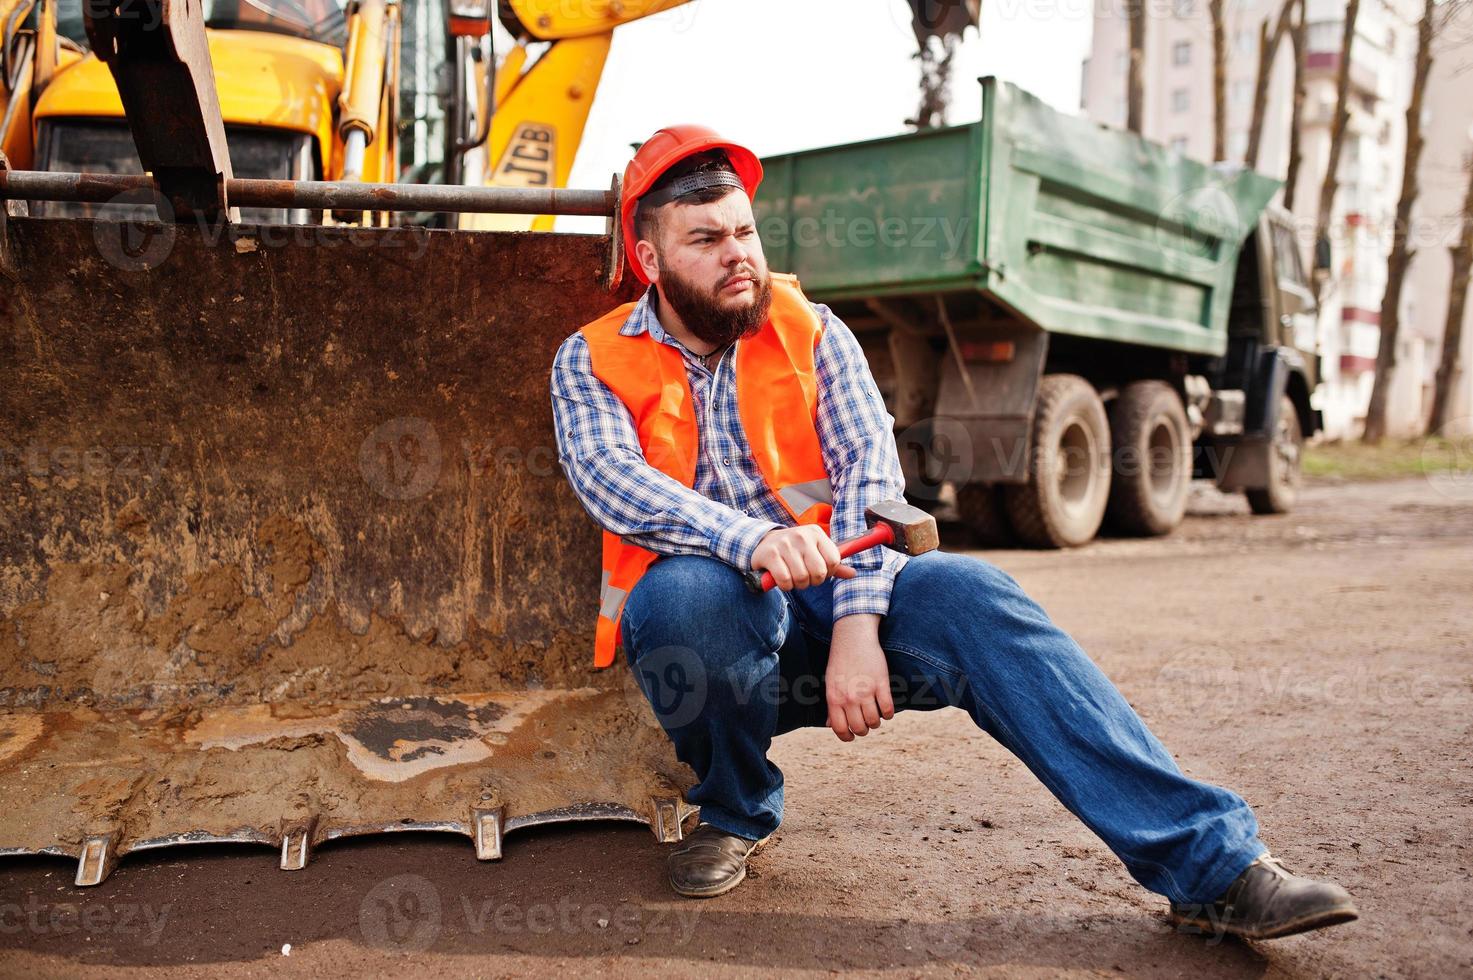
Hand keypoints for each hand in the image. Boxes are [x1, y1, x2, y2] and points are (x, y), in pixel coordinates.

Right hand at [751, 525, 856, 590]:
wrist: (764, 542)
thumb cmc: (795, 550)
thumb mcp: (815, 551)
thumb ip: (833, 564)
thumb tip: (853, 574)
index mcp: (816, 533)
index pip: (834, 560)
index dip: (828, 572)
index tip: (819, 572)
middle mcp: (802, 536)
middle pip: (819, 572)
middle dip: (813, 581)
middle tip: (806, 577)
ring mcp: (785, 544)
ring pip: (802, 578)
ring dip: (798, 585)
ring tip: (793, 577)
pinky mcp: (771, 554)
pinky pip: (785, 580)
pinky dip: (785, 585)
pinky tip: (782, 579)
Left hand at [825, 614, 894, 741]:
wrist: (853, 638)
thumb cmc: (840, 661)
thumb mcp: (830, 684)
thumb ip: (831, 705)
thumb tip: (829, 725)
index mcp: (834, 698)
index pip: (840, 728)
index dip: (847, 737)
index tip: (852, 736)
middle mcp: (849, 698)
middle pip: (859, 728)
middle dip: (864, 730)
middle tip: (866, 724)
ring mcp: (866, 691)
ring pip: (875, 721)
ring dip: (876, 722)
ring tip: (876, 716)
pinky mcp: (881, 684)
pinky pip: (888, 709)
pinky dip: (889, 713)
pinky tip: (886, 709)